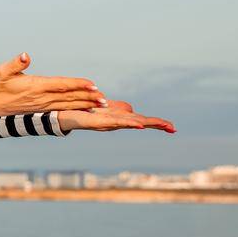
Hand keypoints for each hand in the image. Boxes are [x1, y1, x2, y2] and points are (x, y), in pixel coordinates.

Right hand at [0, 51, 104, 118]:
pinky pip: (63, 108)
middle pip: (69, 97)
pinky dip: (77, 108)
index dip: (77, 84)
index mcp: (35, 87)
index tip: (91, 84)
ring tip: (101, 104)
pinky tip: (87, 108)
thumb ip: (15, 64)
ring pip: (68, 104)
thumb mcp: (2, 72)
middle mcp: (42, 98)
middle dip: (87, 97)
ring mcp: (43, 105)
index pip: (60, 85)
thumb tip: (25, 55)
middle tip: (103, 98)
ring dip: (85, 104)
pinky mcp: (43, 108)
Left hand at [56, 98, 174, 133]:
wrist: (64, 115)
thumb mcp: (107, 108)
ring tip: (160, 126)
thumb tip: (131, 110)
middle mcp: (115, 122)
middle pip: (140, 122)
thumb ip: (119, 109)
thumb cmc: (85, 112)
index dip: (157, 123)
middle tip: (173, 128)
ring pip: (130, 123)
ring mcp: (107, 123)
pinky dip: (127, 123)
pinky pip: (114, 122)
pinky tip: (138, 125)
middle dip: (156, 125)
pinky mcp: (96, 123)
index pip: (142, 120)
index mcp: (120, 118)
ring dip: (145, 124)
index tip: (172, 128)